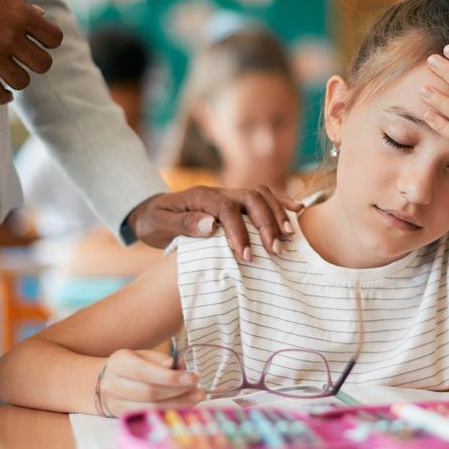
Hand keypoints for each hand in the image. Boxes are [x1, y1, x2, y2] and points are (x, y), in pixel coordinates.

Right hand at [0, 0, 63, 103]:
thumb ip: (20, 5)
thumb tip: (41, 15)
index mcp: (21, 14)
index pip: (54, 38)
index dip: (49, 41)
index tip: (41, 42)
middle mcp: (11, 37)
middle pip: (43, 65)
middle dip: (37, 63)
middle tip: (26, 60)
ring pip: (22, 81)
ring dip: (19, 78)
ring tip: (11, 73)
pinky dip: (2, 96)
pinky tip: (3, 92)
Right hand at [97, 349, 203, 414]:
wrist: (103, 382)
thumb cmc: (130, 366)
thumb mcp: (143, 355)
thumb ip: (161, 360)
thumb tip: (179, 366)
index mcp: (119, 362)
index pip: (145, 372)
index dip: (170, 377)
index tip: (192, 378)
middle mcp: (113, 383)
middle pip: (149, 392)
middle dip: (178, 392)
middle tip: (198, 389)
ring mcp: (115, 403)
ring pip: (149, 407)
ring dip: (177, 404)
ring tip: (195, 398)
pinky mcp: (121, 417)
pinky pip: (147, 415)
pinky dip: (168, 411)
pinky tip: (183, 406)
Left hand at [127, 186, 303, 259]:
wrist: (150, 211)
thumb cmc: (154, 222)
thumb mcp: (158, 224)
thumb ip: (183, 223)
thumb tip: (210, 224)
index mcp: (201, 197)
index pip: (227, 210)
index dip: (240, 232)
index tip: (247, 256)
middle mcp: (219, 192)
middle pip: (251, 199)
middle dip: (266, 224)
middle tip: (276, 250)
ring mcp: (229, 194)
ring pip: (261, 196)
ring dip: (277, 215)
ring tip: (288, 238)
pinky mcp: (236, 201)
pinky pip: (263, 196)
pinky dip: (281, 202)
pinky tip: (297, 212)